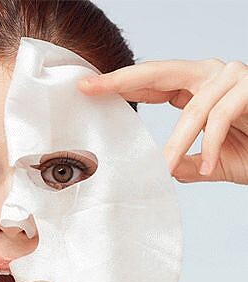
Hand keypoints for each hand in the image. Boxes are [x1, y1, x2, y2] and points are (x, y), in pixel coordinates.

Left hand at [77, 59, 247, 184]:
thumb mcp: (208, 163)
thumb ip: (183, 162)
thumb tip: (161, 170)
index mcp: (196, 89)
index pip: (150, 83)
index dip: (119, 85)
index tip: (87, 88)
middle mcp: (211, 76)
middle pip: (158, 73)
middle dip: (121, 80)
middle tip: (89, 87)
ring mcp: (232, 78)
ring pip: (192, 108)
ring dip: (177, 142)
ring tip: (163, 168)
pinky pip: (221, 116)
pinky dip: (211, 144)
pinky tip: (205, 168)